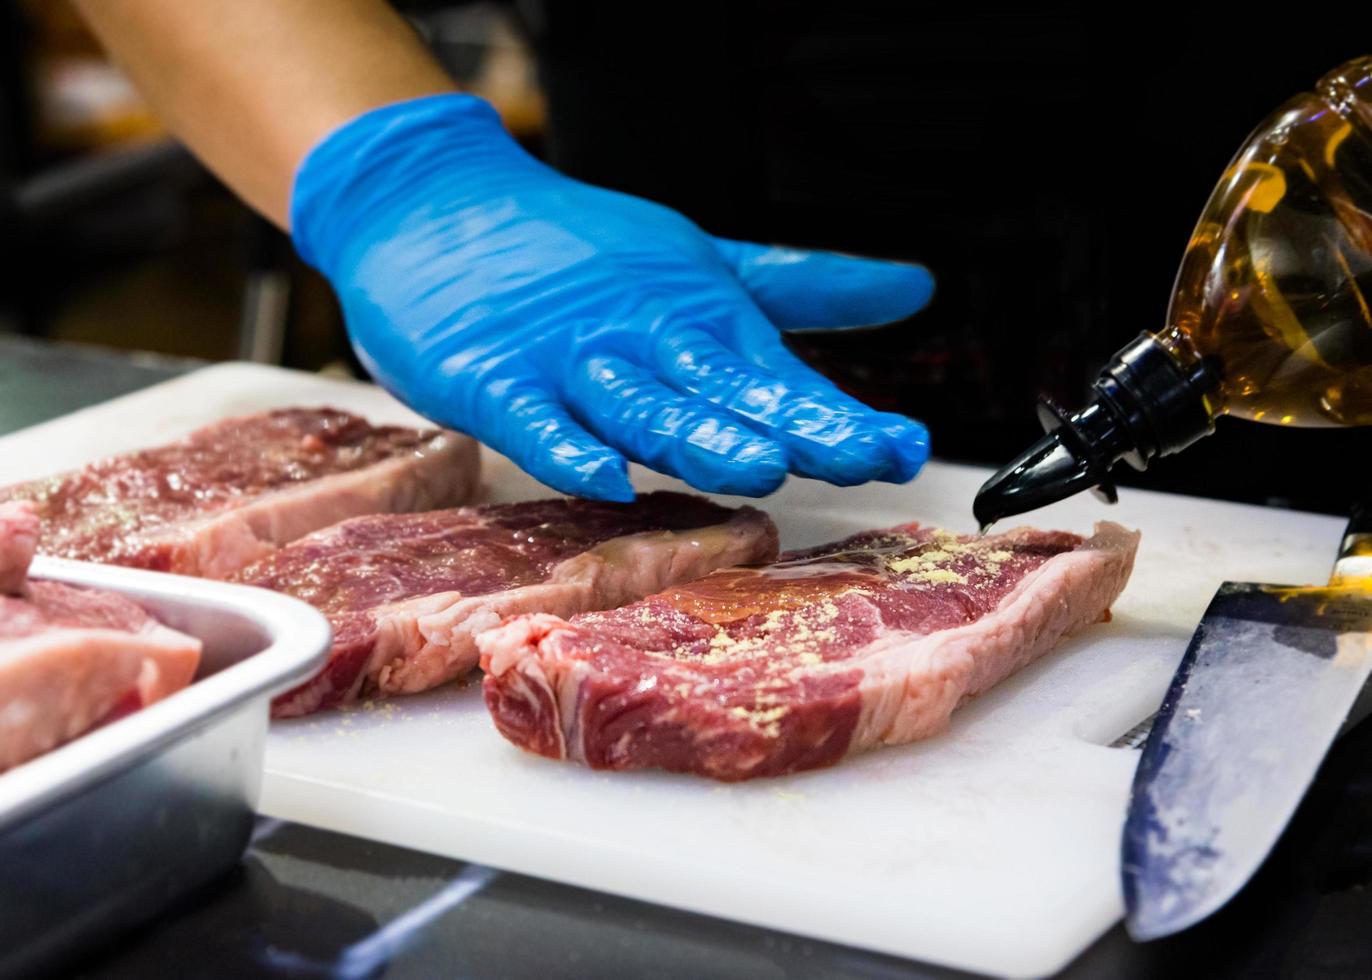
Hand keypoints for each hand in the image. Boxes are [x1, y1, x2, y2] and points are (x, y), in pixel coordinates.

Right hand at [292, 94, 934, 499]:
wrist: (438, 205)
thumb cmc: (577, 251)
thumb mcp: (702, 262)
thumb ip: (803, 284)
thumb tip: (916, 284)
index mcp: (696, 318)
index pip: (777, 376)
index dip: (839, 415)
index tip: (904, 448)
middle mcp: (642, 339)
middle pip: (721, 392)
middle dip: (789, 427)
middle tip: (853, 454)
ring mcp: (566, 359)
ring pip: (638, 404)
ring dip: (695, 434)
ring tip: (755, 463)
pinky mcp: (492, 377)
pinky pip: (531, 418)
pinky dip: (564, 446)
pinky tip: (602, 476)